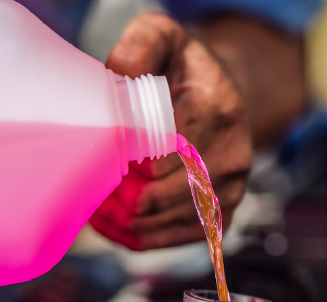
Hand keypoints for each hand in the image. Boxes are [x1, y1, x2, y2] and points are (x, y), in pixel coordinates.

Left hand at [90, 13, 251, 250]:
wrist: (222, 96)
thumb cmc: (182, 68)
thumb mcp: (162, 38)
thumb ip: (139, 47)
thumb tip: (117, 75)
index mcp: (219, 108)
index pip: (165, 145)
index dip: (127, 156)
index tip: (102, 154)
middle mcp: (234, 153)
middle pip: (165, 190)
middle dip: (123, 193)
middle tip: (91, 188)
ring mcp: (233, 187)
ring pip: (171, 220)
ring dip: (129, 221)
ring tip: (98, 209)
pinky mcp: (225, 213)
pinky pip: (181, 238)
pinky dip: (145, 238)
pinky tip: (117, 226)